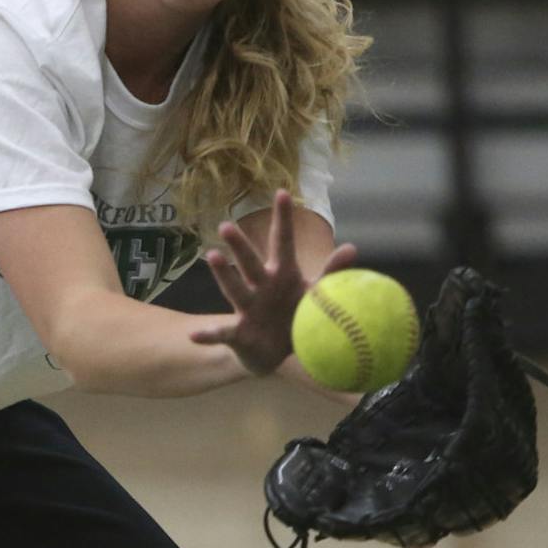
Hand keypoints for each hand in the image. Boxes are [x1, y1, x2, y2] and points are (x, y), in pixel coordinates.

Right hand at [189, 189, 357, 375]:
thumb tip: (352, 248)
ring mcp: (247, 308)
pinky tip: (195, 336)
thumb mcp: (315, 294)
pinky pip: (222, 333)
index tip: (282, 193)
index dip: (283, 219)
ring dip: (223, 274)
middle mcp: (261, 286)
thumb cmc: (296, 316)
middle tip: (226, 226)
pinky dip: (208, 335)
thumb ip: (331, 272)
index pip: (282, 242)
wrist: (276, 354)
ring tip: (212, 257)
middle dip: (239, 245)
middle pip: (250, 262)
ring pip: (234, 289)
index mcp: (282, 274)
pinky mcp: (238, 333)